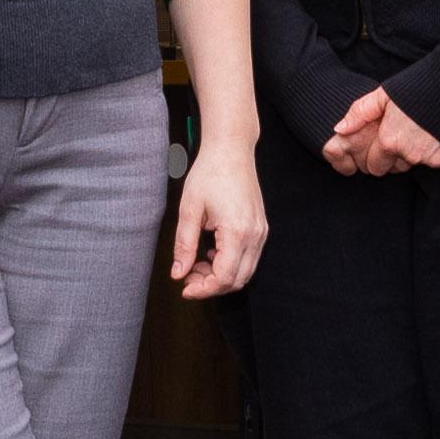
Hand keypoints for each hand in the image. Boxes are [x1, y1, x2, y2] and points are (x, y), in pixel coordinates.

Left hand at [169, 135, 268, 296]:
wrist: (231, 150)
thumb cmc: (209, 173)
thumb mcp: (189, 209)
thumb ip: (184, 245)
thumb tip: (178, 273)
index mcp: (237, 232)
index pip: (224, 278)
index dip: (203, 289)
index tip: (184, 288)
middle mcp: (255, 235)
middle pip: (238, 280)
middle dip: (211, 285)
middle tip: (188, 276)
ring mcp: (261, 232)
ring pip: (245, 271)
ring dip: (221, 275)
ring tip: (196, 264)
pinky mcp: (260, 227)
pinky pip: (249, 257)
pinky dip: (230, 263)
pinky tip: (211, 252)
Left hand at [322, 85, 439, 179]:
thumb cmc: (420, 84)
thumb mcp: (384, 94)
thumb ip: (360, 113)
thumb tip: (340, 130)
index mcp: (390, 141)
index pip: (374, 167)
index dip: (376, 157)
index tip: (383, 145)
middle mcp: (411, 155)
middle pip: (397, 167)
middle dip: (397, 156)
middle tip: (406, 133)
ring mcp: (435, 160)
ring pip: (420, 164)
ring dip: (420, 153)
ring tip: (425, 129)